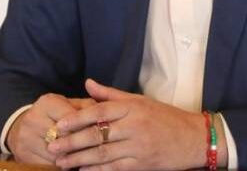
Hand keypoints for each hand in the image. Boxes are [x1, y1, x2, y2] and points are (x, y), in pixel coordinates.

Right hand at [7, 93, 93, 165]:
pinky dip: (62, 166)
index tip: (101, 134)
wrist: (22, 129)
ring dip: (73, 159)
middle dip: (81, 144)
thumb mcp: (68, 105)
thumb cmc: (53, 116)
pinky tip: (72, 165)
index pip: (72, 117)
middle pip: (64, 137)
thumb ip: (86, 107)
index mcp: (47, 103)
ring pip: (57, 154)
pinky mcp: (24, 156)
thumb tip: (104, 114)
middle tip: (98, 150)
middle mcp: (33, 119)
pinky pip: (48, 165)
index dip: (87, 127)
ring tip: (87, 159)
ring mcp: (26, 139)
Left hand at [49, 79, 205, 170]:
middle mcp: (134, 127)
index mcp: (133, 108)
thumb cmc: (166, 117)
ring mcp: (138, 148)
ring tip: (61, 162)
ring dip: (79, 159)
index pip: (99, 112)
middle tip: (52, 146)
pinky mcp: (143, 165)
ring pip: (102, 154)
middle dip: (71, 142)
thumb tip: (87, 83)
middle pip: (97, 135)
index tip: (59, 125)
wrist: (194, 138)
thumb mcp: (141, 100)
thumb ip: (111, 94)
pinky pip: (115, 169)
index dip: (76, 118)